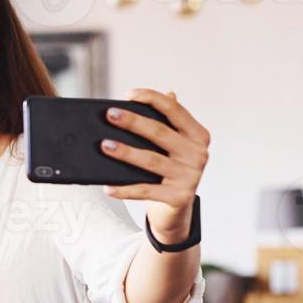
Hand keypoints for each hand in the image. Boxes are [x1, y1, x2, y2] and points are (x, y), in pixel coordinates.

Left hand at [100, 88, 210, 241]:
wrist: (176, 209)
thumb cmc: (168, 170)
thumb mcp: (171, 146)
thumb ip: (168, 122)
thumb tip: (166, 93)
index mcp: (198, 135)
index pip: (175, 110)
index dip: (152, 98)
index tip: (129, 93)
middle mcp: (198, 154)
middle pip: (160, 133)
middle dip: (133, 122)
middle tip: (110, 114)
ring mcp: (190, 176)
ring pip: (151, 160)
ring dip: (125, 152)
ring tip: (104, 145)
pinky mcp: (178, 197)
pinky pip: (145, 191)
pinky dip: (124, 189)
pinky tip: (107, 187)